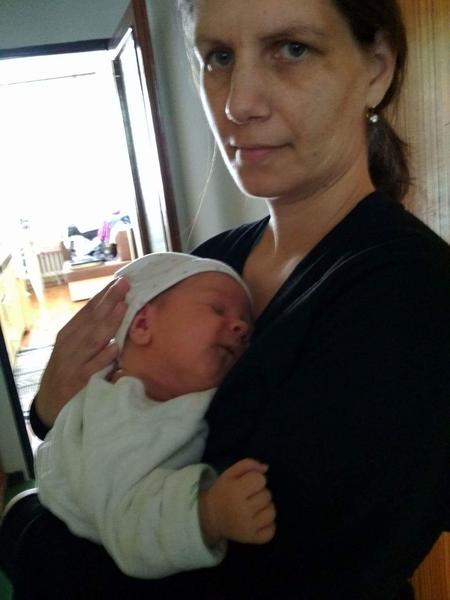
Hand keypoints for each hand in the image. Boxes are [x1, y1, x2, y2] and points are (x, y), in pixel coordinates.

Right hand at [35, 277, 128, 426]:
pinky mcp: (79, 382)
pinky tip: (115, 347)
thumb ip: (90, 332)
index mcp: (68, 334)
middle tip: (124, 285)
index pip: (88, 311)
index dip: (104, 295)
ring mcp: (74, 364)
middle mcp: (69, 345)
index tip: (119, 280)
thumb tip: (115, 309)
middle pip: (91, 320)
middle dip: (108, 301)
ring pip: (93, 340)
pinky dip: (103, 358)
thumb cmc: (67, 370)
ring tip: (123, 307)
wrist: (50, 404)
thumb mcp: (73, 348)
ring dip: (109, 323)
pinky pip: (93, 368)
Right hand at [199, 458, 275, 546]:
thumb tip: (266, 468)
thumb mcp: (230, 474)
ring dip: (266, 508)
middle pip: (267, 495)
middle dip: (260, 493)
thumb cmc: (223, 492)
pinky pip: (271, 531)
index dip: (255, 479)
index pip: (260, 479)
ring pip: (272, 512)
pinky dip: (269, 525)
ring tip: (255, 508)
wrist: (210, 517)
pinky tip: (258, 520)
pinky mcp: (251, 538)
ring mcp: (248, 526)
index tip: (247, 484)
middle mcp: (242, 510)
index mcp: (235, 491)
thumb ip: (247, 464)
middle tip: (249, 497)